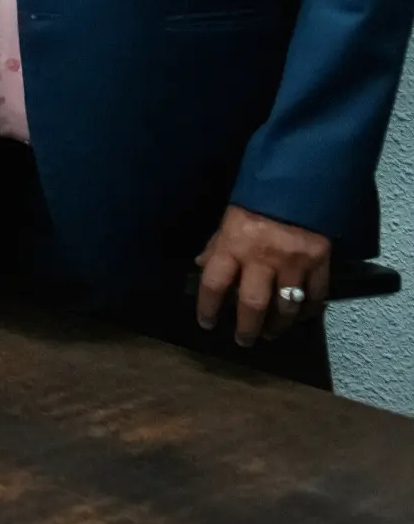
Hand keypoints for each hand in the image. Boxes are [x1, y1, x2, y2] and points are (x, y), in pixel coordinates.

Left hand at [194, 204, 331, 346]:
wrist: (301, 182)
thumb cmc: (257, 201)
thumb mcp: (229, 219)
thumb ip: (217, 246)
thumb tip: (202, 268)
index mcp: (233, 244)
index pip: (214, 284)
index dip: (208, 308)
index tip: (206, 323)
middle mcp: (262, 258)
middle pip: (252, 304)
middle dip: (246, 328)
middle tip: (243, 340)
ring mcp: (294, 263)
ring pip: (286, 307)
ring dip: (278, 326)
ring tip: (270, 333)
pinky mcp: (320, 263)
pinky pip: (315, 297)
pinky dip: (307, 311)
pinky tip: (300, 317)